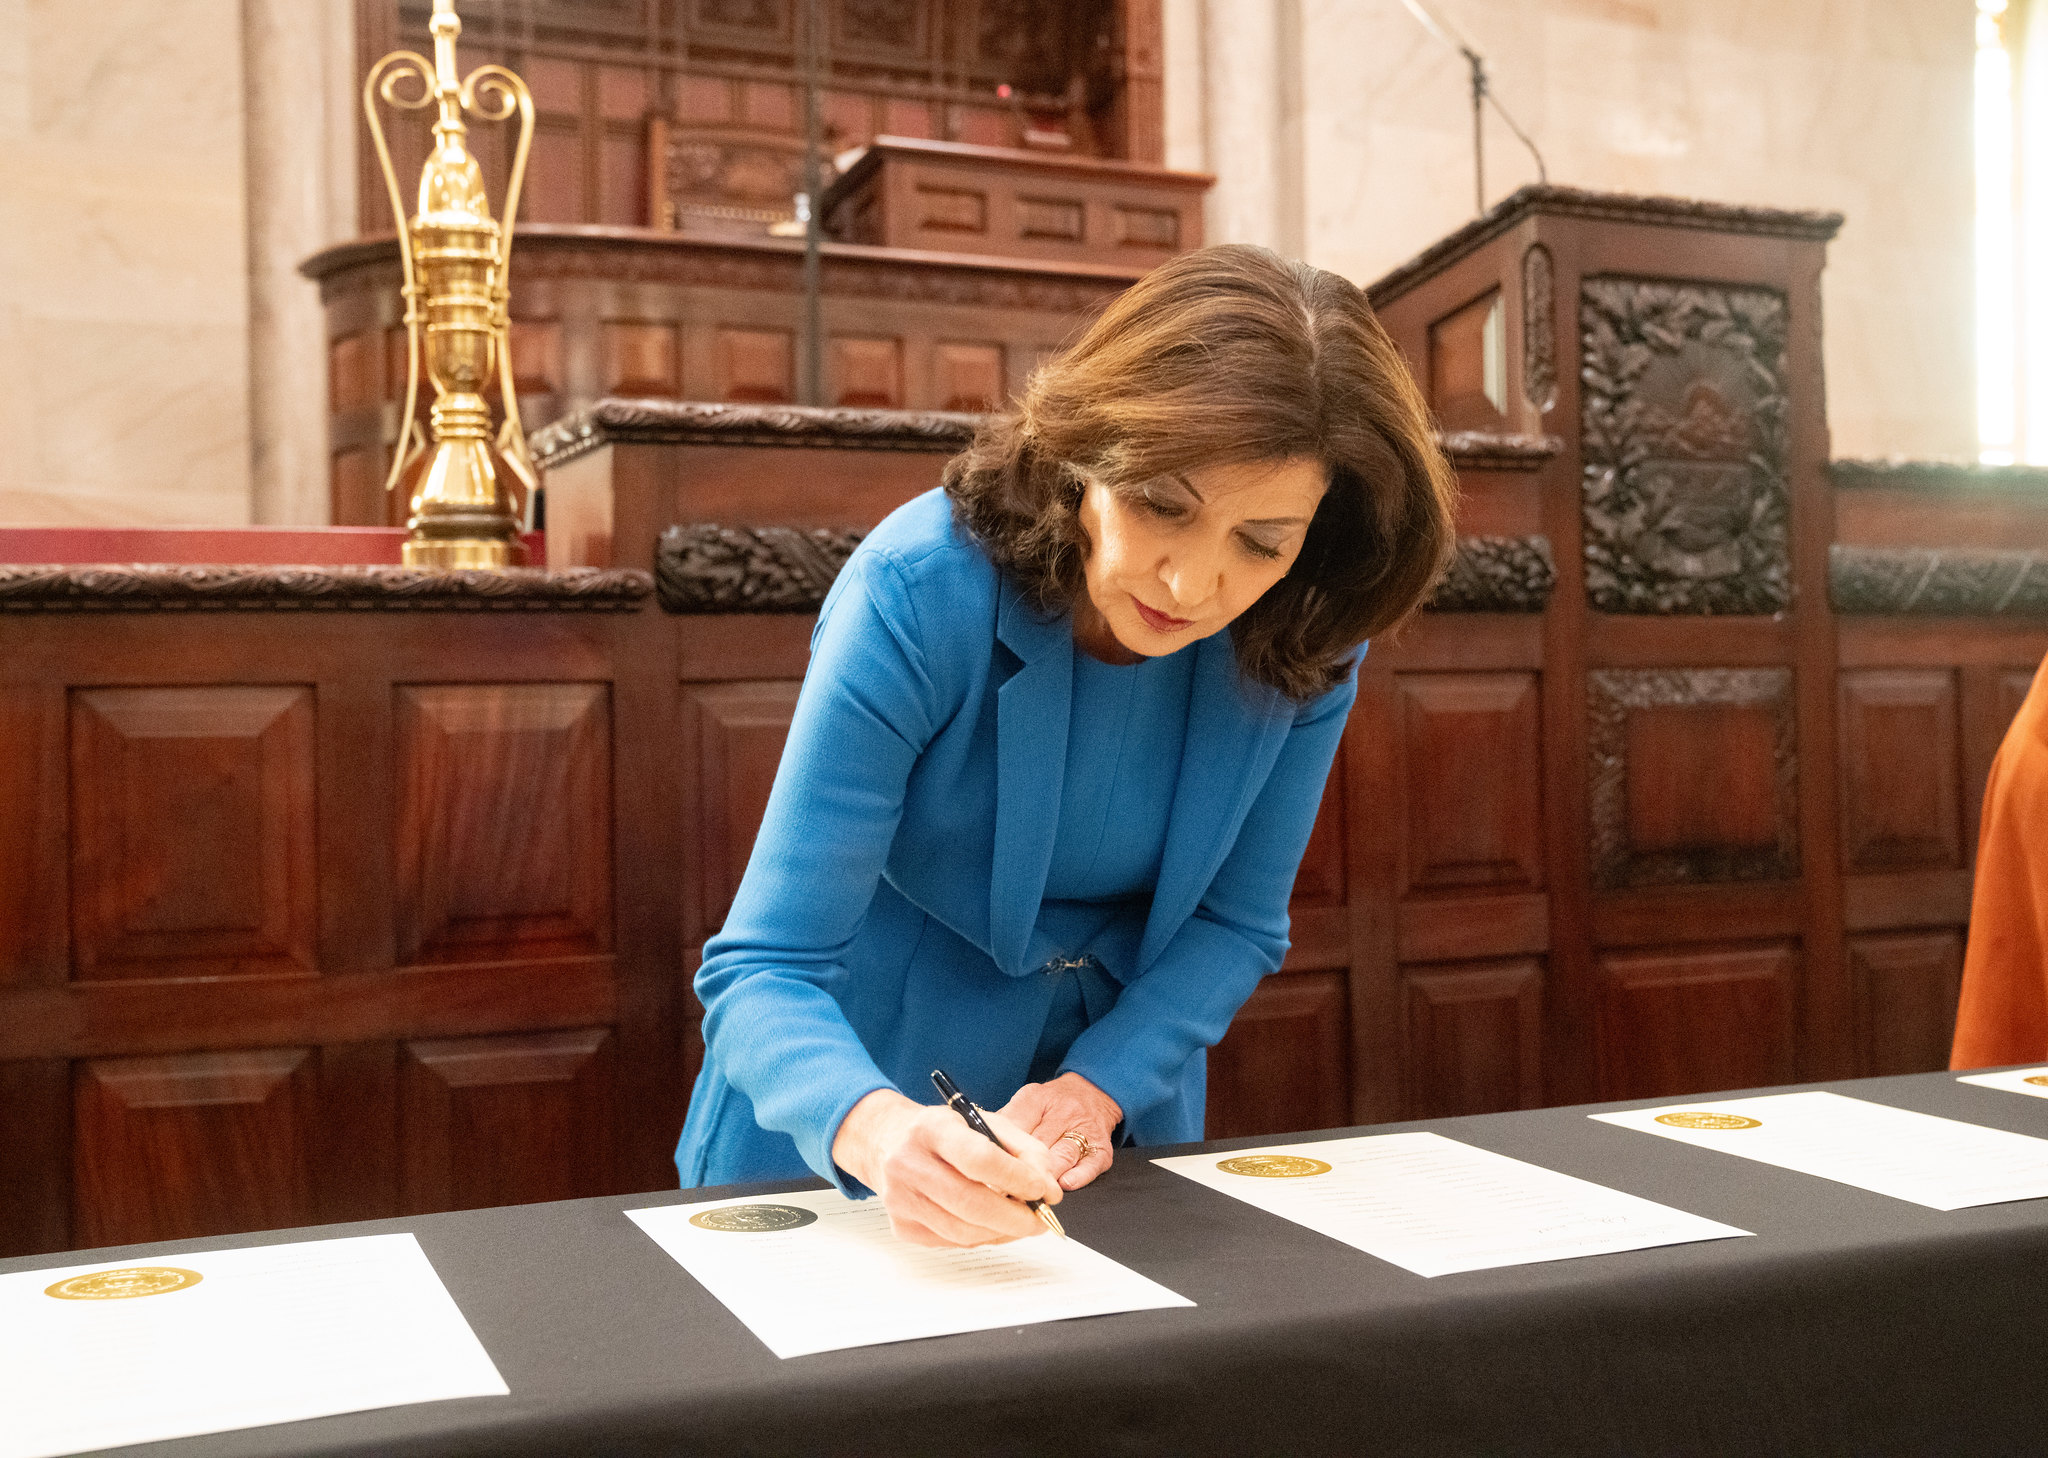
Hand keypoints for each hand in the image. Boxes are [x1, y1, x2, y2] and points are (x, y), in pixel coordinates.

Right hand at [831, 1088, 1063, 1246]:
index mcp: (931, 1128)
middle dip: (1017, 1218)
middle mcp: (909, 1163)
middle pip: (971, 1203)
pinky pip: (952, 1243)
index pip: (978, 1159)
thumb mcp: (983, 1122)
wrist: (887, 1142)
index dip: (1017, 1178)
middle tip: (1041, 1219)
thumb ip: (1023, 1148)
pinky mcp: (902, 1226)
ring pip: (964, 1231)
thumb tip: (1048, 1187)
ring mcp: (901, 1199)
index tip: (1043, 1188)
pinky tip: (993, 1225)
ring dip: (1003, 1232)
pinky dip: (982, 1238)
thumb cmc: (942, 1132)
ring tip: (1022, 1222)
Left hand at [997, 1073, 1121, 1190]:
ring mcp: (1084, 1130)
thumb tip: (981, 1146)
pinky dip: (1078, 1176)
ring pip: (1062, 1155)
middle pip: (1038, 1143)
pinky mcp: (1101, 1149)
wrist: (1094, 1091)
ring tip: (1027, 1194)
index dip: (999, 1149)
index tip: (985, 1169)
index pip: (1015, 1123)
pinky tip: (1065, 1184)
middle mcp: (1062, 1113)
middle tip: (999, 1191)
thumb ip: (1007, 1122)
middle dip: (1019, 1169)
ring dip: (1045, 1176)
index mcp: (1036, 1098)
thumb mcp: (1027, 1101)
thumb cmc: (1053, 1103)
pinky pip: (1091, 1164)